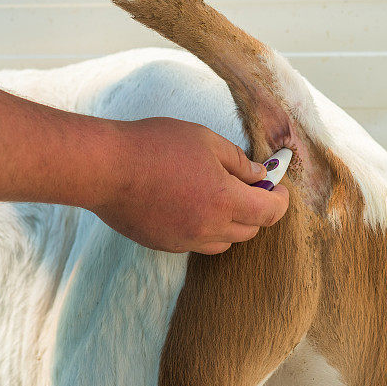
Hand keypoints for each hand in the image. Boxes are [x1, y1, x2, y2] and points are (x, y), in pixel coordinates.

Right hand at [89, 118, 289, 254]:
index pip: (270, 213)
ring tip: (219, 196)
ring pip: (225, 242)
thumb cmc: (154, 146)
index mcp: (225, 200)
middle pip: (250, 230)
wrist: (106, 169)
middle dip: (257, 209)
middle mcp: (209, 228)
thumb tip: (259, 175)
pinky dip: (205, 229)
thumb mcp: (205, 140)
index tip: (278, 187)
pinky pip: (197, 243)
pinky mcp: (165, 245)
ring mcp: (185, 241)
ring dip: (232, 223)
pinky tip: (191, 205)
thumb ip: (238, 161)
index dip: (281, 200)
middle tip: (249, 186)